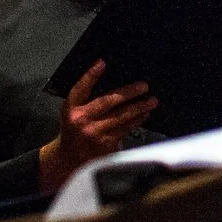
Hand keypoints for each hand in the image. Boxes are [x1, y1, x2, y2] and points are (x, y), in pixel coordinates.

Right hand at [37, 59, 155, 193]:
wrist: (71, 159)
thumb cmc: (74, 131)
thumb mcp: (73, 112)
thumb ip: (86, 99)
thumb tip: (112, 81)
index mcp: (71, 109)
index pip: (80, 88)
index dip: (90, 75)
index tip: (102, 63)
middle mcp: (81, 120)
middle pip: (107, 101)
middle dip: (128, 92)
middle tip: (143, 86)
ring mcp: (94, 133)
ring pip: (121, 116)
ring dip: (139, 107)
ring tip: (151, 101)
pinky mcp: (106, 144)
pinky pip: (126, 128)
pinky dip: (137, 120)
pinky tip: (144, 114)